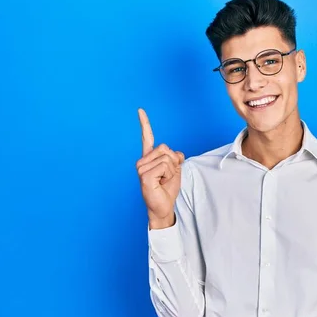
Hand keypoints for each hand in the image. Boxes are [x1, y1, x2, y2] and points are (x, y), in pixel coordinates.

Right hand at [136, 108, 184, 227]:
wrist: (163, 206)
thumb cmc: (167, 189)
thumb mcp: (175, 170)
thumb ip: (175, 158)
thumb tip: (176, 154)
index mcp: (149, 158)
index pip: (147, 138)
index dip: (144, 124)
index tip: (140, 110)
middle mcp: (142, 161)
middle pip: (166, 148)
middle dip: (174, 161)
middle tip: (168, 175)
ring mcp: (141, 168)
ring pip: (167, 158)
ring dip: (172, 170)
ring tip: (164, 180)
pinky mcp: (144, 176)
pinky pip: (164, 166)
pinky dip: (169, 175)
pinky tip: (161, 183)